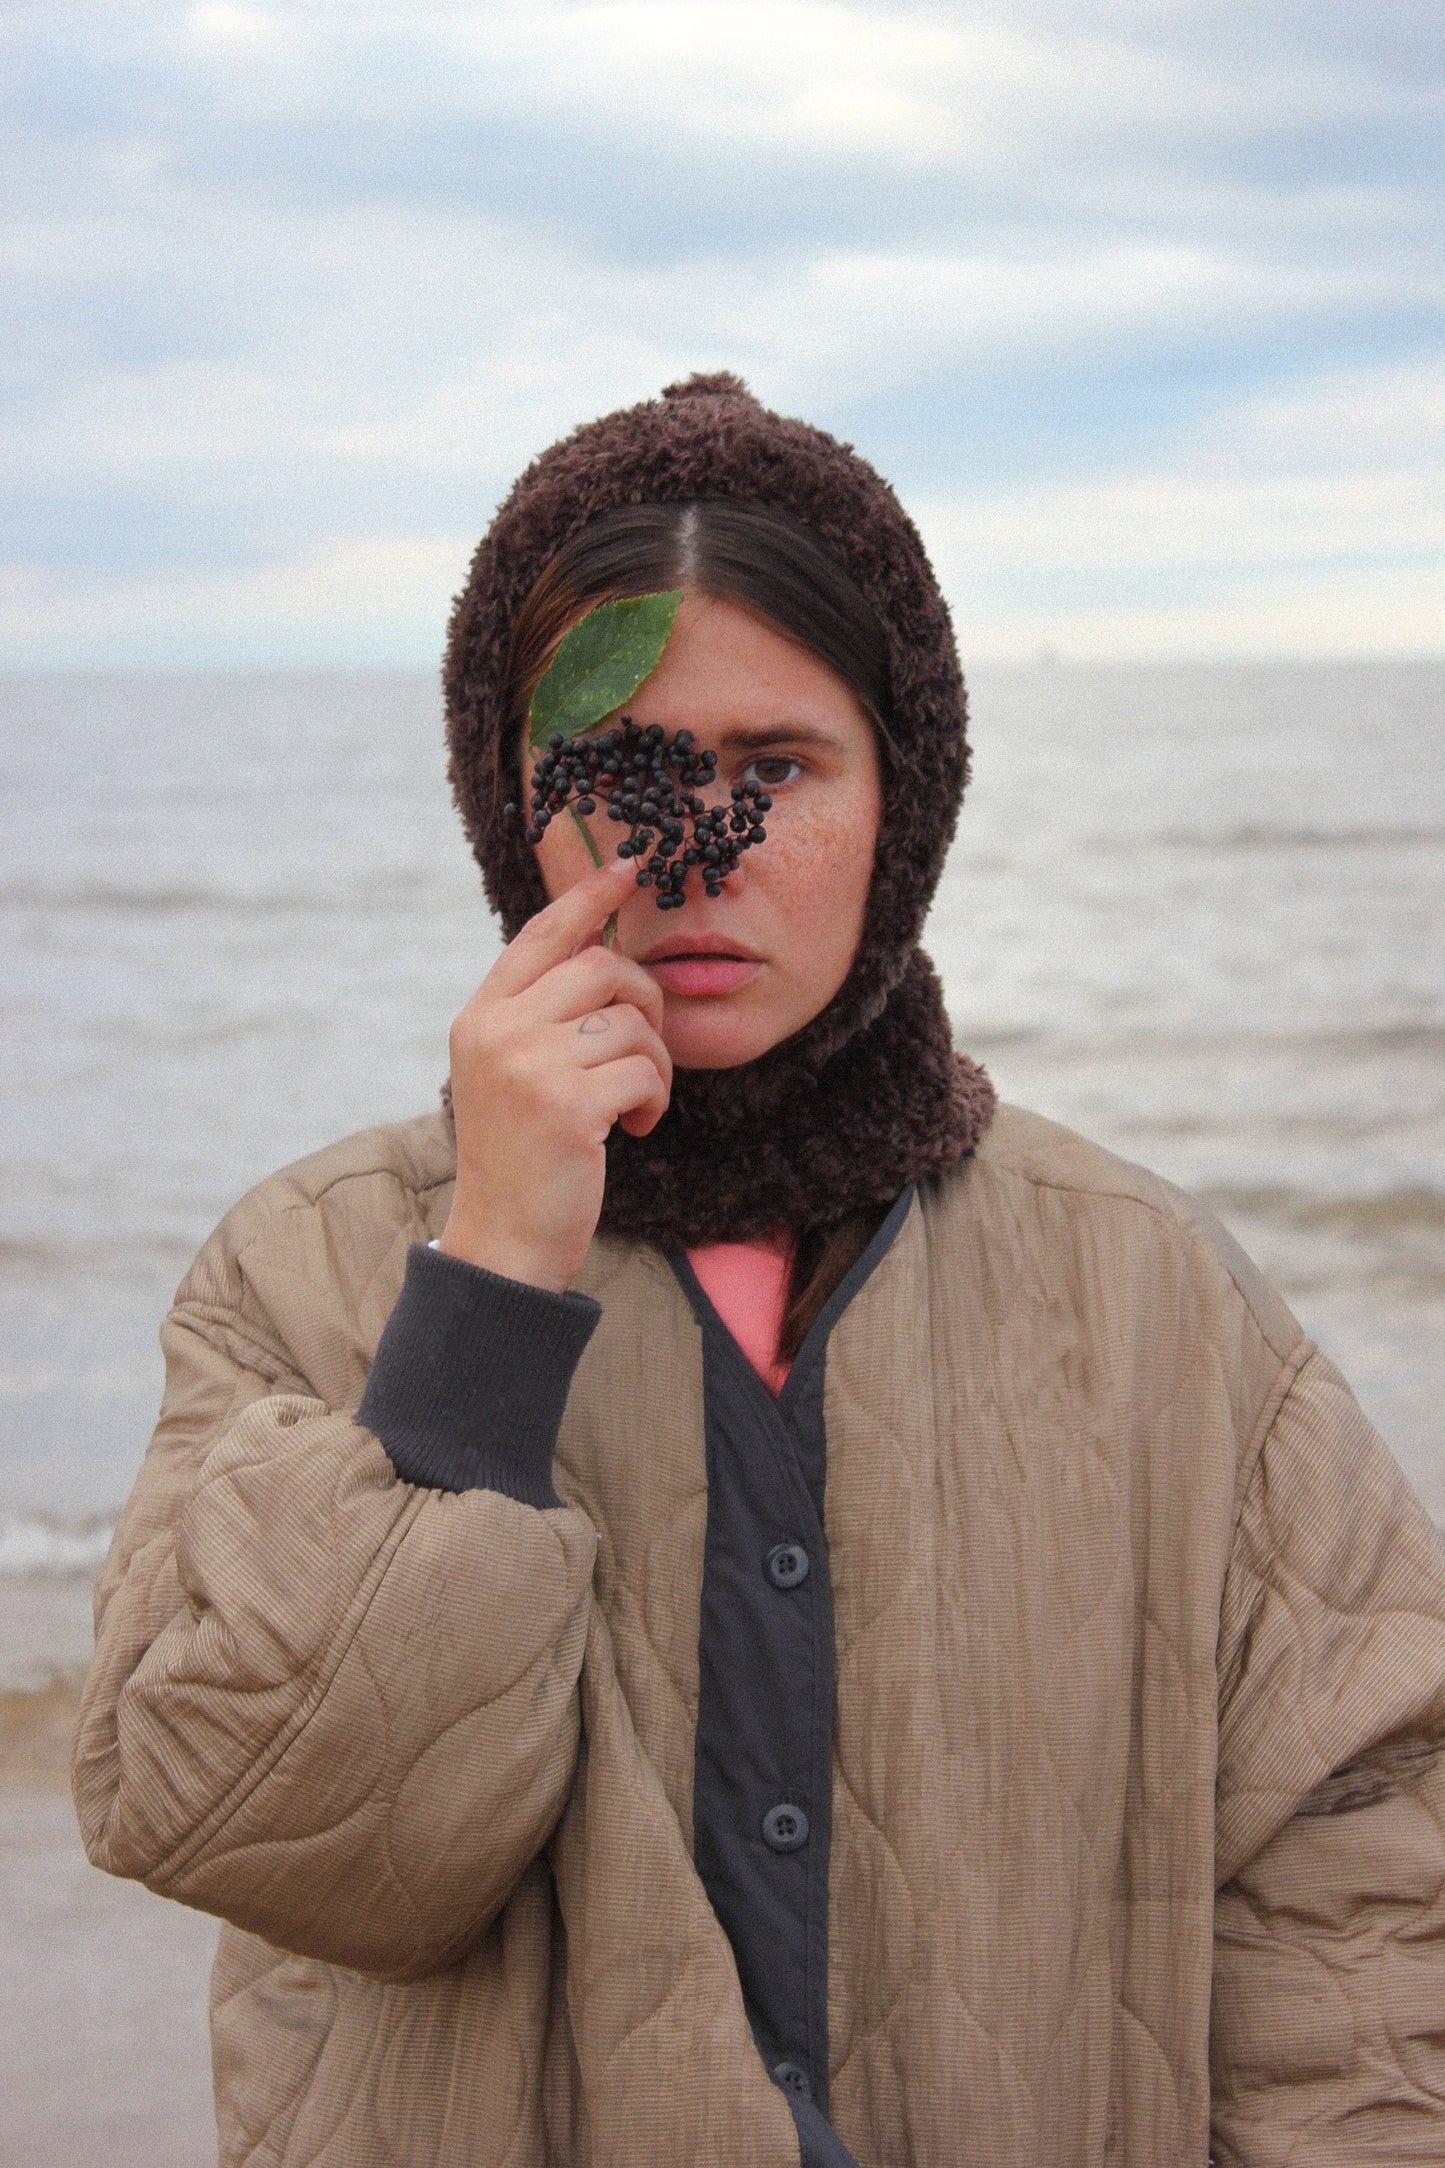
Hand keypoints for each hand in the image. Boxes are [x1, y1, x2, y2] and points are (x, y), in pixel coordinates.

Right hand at [437, 859, 670, 1291]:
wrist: (504, 1238)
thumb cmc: (520, 1155)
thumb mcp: (509, 1072)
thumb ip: (538, 1014)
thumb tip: (602, 952)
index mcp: (481, 1016)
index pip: (541, 934)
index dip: (588, 896)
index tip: (627, 868)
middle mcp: (497, 1030)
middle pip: (601, 968)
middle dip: (644, 1000)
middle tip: (647, 1047)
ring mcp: (529, 1066)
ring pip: (631, 1022)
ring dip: (654, 1062)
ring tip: (636, 1102)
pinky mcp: (566, 1106)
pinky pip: (645, 1071)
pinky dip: (655, 1100)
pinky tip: (637, 1127)